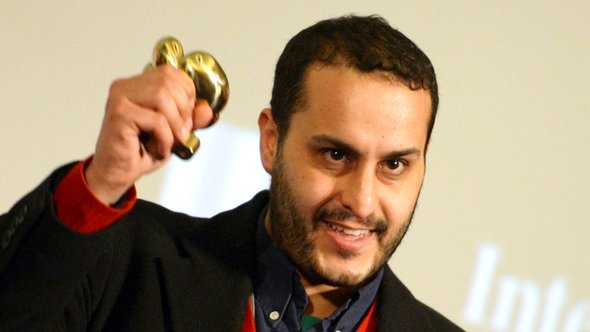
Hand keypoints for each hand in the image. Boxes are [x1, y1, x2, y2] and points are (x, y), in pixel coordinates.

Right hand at [85, 65, 213, 204]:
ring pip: (162, 98)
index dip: (187, 95)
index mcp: (139, 84)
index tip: (184, 120)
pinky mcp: (119, 114)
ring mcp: (120, 98)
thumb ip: (191, 119)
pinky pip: (156, 120)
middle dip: (183, 111)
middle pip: (169, 83)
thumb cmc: (141, 151)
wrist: (117, 174)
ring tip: (170, 142)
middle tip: (180, 133)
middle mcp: (126, 86)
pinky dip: (165, 138)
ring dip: (174, 125)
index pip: (172, 73)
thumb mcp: (174, 132)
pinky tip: (158, 149)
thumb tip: (206, 109)